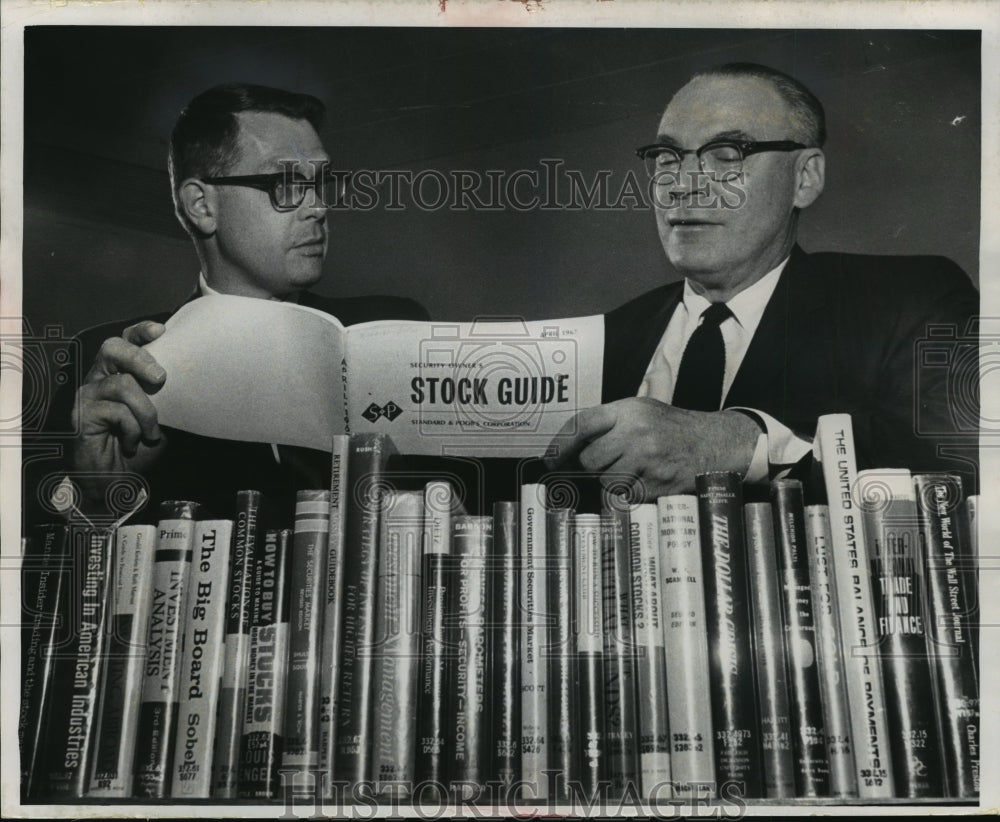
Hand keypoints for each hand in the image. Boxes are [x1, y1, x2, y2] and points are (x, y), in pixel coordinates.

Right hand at [71, 321, 167, 502]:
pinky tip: (134, 443)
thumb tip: (200, 379)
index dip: (140, 331)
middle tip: (161, 378)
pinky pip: (116, 411)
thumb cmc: (143, 445)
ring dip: (146, 411)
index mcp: (119, 373)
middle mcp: (99, 379)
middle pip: (112, 347)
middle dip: (139, 357)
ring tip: (151, 432)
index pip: (124, 341)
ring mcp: (88, 395)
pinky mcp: (82, 415)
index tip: (162, 330)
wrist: (120, 480)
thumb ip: (172, 396)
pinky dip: (133, 429)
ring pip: (122, 384)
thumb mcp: (166, 416)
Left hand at [545, 397, 759, 499]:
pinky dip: (631, 492)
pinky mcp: (658, 484)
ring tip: (634, 468)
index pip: (581, 425)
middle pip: (590, 460)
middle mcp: (636, 433)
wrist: (713, 442)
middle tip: (611, 460)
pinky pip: (627, 496)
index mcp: (628, 410)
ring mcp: (647, 460)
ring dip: (614, 480)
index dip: (560, 444)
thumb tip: (568, 445)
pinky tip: (647, 479)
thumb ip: (608, 422)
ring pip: (607, 481)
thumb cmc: (670, 427)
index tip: (550, 459)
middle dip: (595, 465)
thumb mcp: (641, 411)